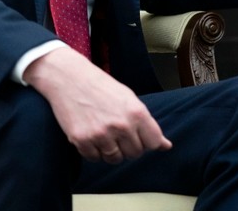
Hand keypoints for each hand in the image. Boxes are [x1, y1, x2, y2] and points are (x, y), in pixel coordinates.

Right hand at [23, 46, 171, 162]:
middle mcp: (121, 126)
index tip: (141, 137)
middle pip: (135, 153)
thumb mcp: (130, 100)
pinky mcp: (82, 141)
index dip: (148, 142)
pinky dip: (95, 151)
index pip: (153, 143)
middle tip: (120, 133)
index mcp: (137, 113)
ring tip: (106, 133)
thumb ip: (148, 124)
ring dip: (112, 151)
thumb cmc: (103, 88)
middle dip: (130, 147)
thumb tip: (166, 146)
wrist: (70, 78)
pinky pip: (95, 159)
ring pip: (115, 159)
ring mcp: (101, 135)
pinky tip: (92, 135)